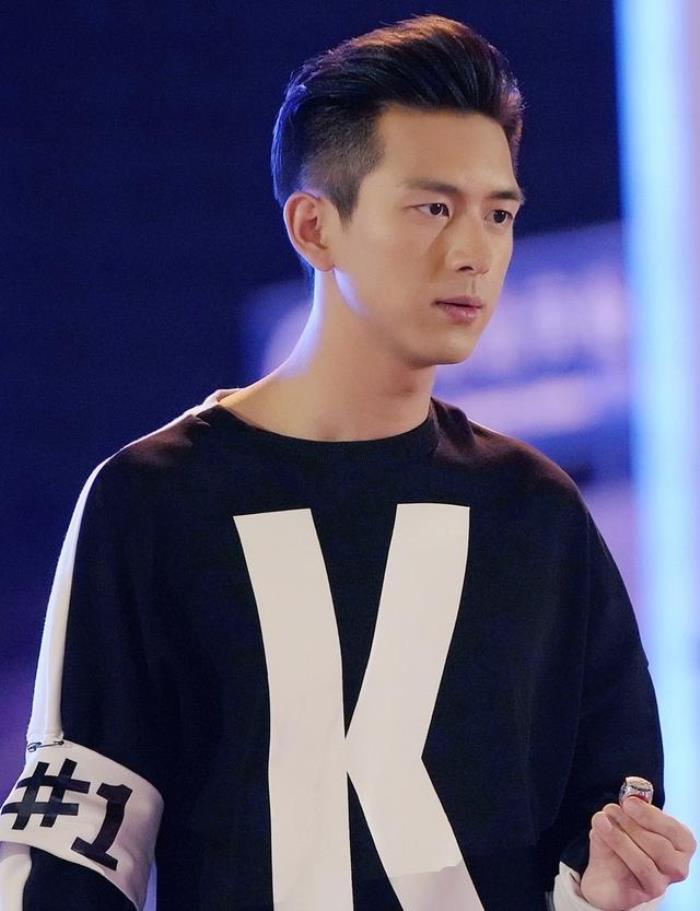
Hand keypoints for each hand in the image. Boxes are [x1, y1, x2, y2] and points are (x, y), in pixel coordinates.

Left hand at [580, 798, 695, 908]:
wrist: (604, 873)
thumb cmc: (622, 841)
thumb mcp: (626, 820)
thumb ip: (631, 810)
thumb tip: (630, 798)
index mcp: (680, 845)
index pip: (676, 832)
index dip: (651, 815)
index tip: (628, 802)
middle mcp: (676, 867)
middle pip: (660, 847)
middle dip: (632, 825)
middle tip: (611, 809)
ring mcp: (659, 885)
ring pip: (644, 863)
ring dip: (619, 838)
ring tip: (602, 821)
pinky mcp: (638, 896)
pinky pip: (627, 877)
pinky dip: (613, 852)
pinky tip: (599, 835)